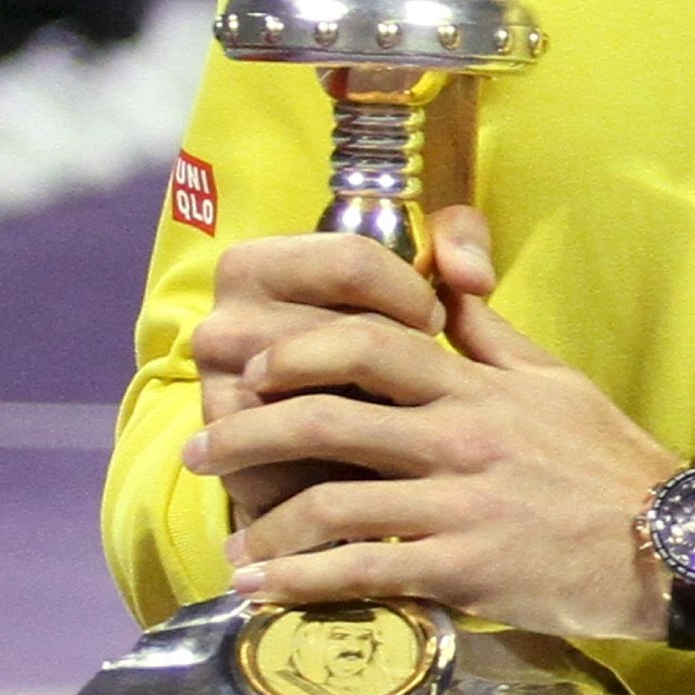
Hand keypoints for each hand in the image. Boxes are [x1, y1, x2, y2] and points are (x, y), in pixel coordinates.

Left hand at [184, 209, 680, 644]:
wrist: (672, 545)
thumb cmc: (610, 463)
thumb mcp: (558, 382)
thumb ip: (492, 340)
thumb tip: (444, 289)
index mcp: (482, 388)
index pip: (377, 342)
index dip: (302, 348)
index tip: (255, 369)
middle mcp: (465, 438)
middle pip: (329, 418)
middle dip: (249, 435)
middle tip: (206, 455)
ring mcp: (464, 505)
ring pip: (333, 503)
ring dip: (265, 524)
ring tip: (234, 544)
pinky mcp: (466, 570)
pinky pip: (363, 573)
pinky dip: (300, 583)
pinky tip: (265, 590)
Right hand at [191, 222, 451, 528]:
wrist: (345, 452)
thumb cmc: (382, 352)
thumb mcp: (424, 275)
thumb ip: (459, 239)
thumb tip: (475, 278)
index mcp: (255, 267)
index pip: (350, 260)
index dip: (411, 290)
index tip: (432, 318)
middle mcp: (221, 325)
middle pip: (343, 328)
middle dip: (403, 351)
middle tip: (422, 372)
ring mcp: (220, 391)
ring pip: (327, 385)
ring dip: (384, 400)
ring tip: (402, 406)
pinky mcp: (235, 454)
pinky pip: (309, 445)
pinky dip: (360, 447)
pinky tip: (381, 447)